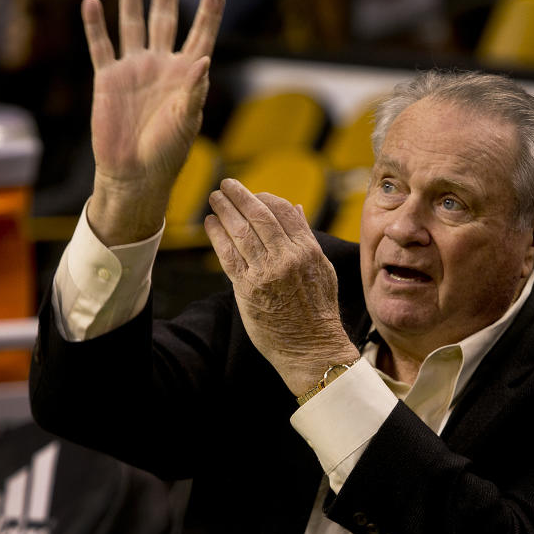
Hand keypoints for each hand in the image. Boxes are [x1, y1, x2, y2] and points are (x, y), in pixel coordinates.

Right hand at [84, 0, 224, 244]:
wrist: (134, 173)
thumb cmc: (168, 152)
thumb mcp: (187, 121)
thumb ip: (194, 91)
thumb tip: (204, 59)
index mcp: (187, 76)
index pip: (201, 35)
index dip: (210, 11)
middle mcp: (161, 66)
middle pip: (165, 19)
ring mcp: (134, 70)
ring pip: (132, 25)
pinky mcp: (108, 79)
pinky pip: (101, 46)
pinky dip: (95, 25)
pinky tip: (92, 2)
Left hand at [204, 179, 360, 395]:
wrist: (311, 347)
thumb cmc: (318, 311)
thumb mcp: (322, 270)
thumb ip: (307, 238)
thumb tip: (296, 208)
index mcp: (308, 250)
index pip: (284, 211)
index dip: (265, 198)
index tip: (254, 195)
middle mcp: (287, 257)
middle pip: (259, 216)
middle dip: (240, 196)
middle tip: (226, 185)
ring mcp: (267, 272)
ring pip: (241, 231)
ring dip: (224, 210)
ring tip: (215, 198)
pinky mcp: (248, 289)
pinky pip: (228, 255)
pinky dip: (217, 236)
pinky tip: (210, 223)